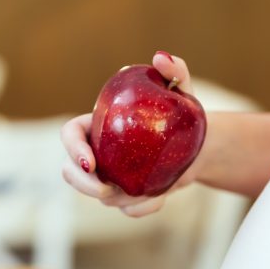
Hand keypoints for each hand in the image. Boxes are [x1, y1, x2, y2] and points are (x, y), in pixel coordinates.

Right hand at [60, 51, 198, 217]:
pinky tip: (160, 198)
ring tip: (148, 190)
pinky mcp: (127, 196)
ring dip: (119, 198)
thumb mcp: (182, 89)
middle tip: (105, 191)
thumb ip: (174, 70)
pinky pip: (127, 210)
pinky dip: (141, 208)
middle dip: (81, 185)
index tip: (90, 162)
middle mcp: (97, 153)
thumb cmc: (182, 112)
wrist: (200, 145)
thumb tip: (161, 59)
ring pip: (99, 195)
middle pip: (70, 172)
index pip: (70, 135)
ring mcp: (110, 177)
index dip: (72, 149)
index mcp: (97, 125)